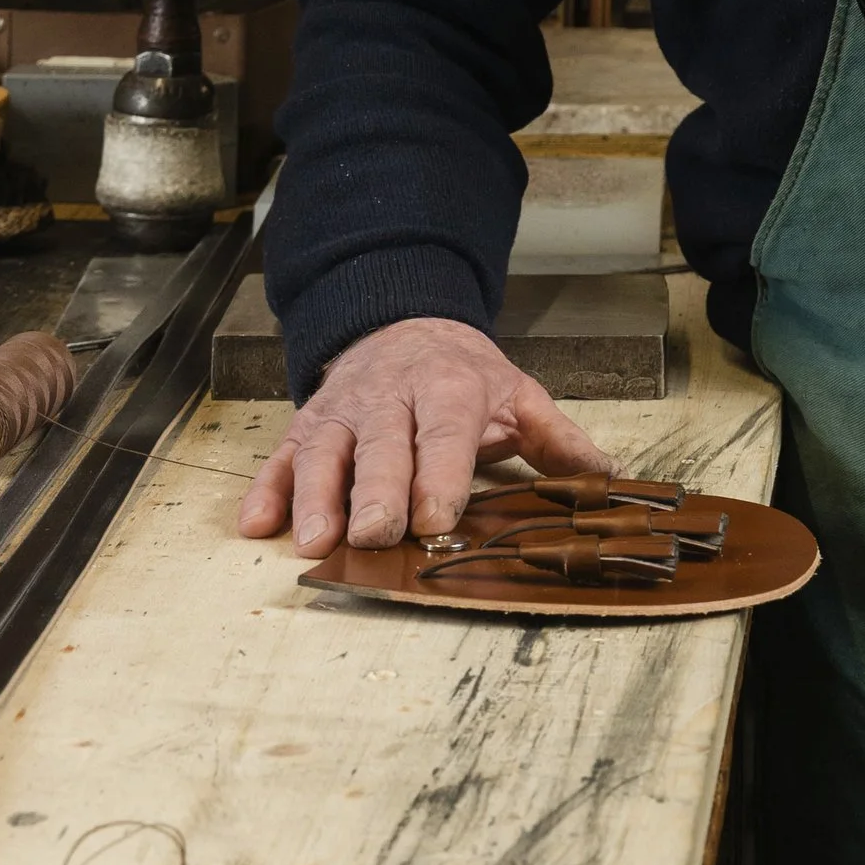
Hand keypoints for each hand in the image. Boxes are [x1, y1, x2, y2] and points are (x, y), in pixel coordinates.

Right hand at [237, 315, 614, 554]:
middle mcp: (391, 398)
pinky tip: (256, 525)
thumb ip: (559, 440)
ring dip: (315, 498)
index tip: (433, 521)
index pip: (443, 436)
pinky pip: (283, 456)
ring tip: (313, 543)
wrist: (402, 321)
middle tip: (374, 537)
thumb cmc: (464, 374)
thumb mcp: (519, 394)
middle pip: (381, 447)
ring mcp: (343, 411)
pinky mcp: (308, 424)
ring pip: (325, 453)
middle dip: (376, 493)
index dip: (438, 478)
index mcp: (449, 389)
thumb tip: (609, 479)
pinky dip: (268, 489)